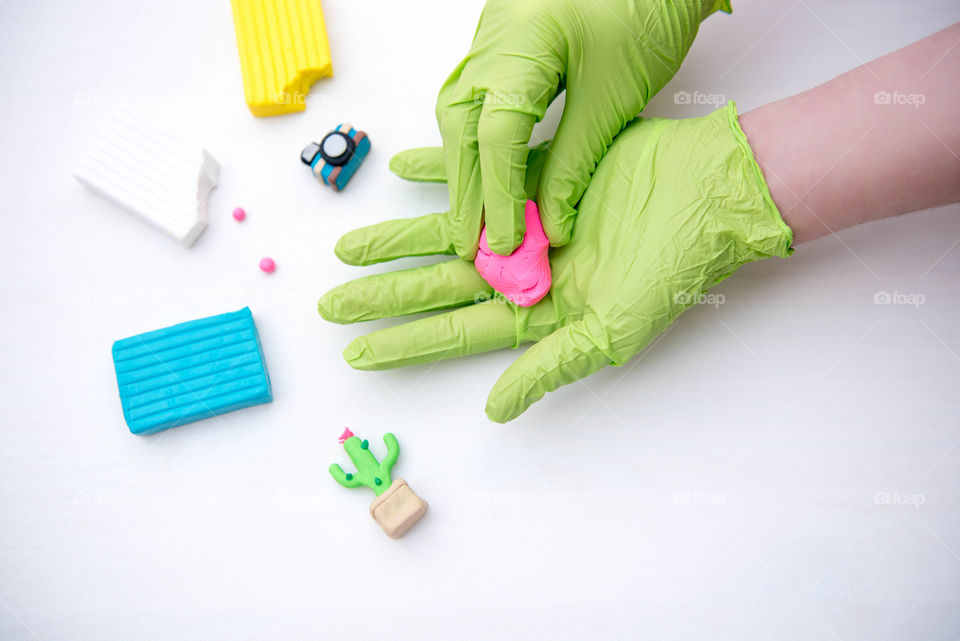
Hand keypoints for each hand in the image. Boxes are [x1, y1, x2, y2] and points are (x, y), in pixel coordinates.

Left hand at [319, 103, 792, 421]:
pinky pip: (481, 172)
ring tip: (349, 246)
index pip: (456, 333)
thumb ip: (548, 368)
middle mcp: (525, 270)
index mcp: (538, 312)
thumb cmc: (671, 268)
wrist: (708, 195)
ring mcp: (527, 223)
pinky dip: (442, 170)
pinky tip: (402, 170)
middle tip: (333, 301)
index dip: (405, 343)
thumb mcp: (609, 333)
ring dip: (399, 238)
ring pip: (448, 232)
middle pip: (439, 286)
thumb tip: (496, 410)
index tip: (358, 352)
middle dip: (385, 294)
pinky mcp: (537, 177)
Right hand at [419, 0, 729, 258]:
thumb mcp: (614, 94)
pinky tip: (484, 173)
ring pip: (458, 115)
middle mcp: (494, 40)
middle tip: (472, 246)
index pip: (496, 136)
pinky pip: (473, 101)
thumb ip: (575, 161)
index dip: (500, 196)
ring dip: (466, 170)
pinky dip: (477, 143)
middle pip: (462, 128)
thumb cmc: (646, 9)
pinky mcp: (500, 46)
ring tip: (477, 221)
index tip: (509, 242)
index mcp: (522, 42)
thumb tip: (551, 222)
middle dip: (466, 193)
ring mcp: (491, 40)